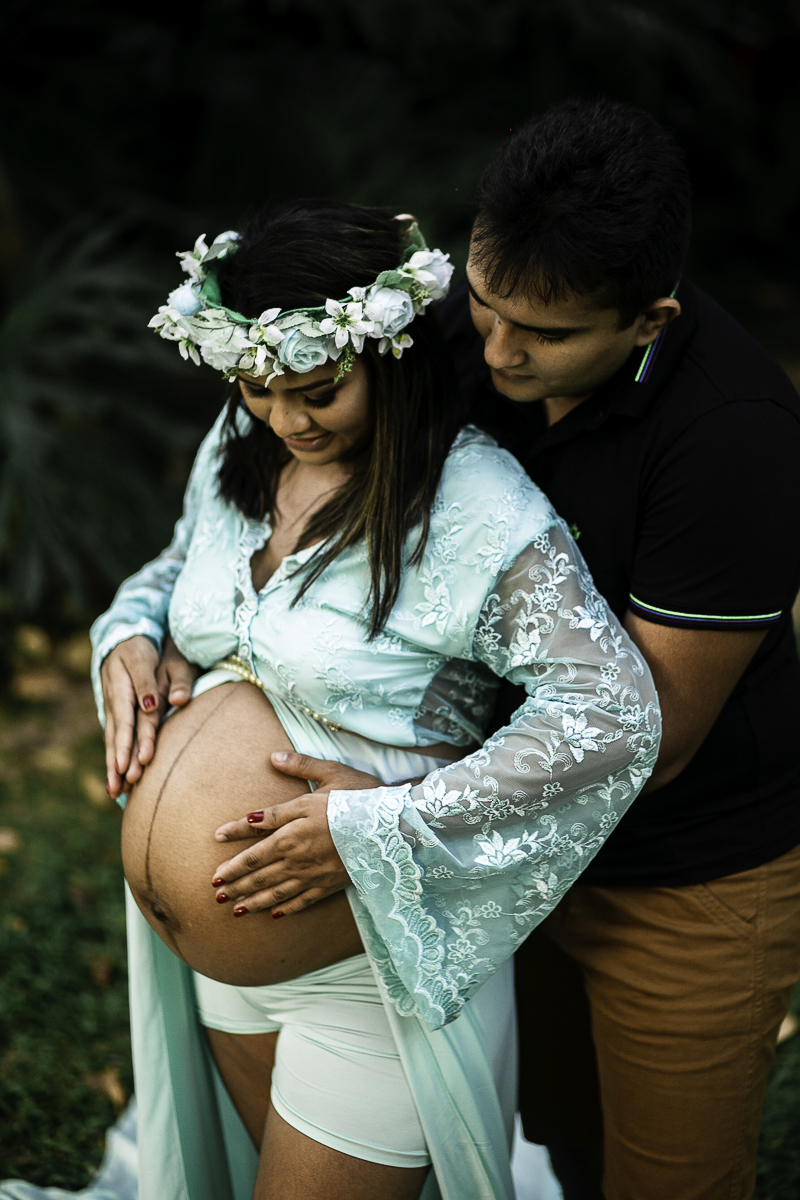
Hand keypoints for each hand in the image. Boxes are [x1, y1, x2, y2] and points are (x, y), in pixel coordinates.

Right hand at [101, 633, 197, 797]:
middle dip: (116, 765)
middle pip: (116, 738)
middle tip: (116, 789)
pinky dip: (115, 758)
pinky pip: (114, 740)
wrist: (123, 639)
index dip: (127, 745)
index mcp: (121, 690)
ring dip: (113, 767)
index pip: (125, 723)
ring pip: (112, 742)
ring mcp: (113, 710)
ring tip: (113, 792)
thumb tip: (153, 706)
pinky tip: (116, 778)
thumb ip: (148, 683)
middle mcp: (114, 704)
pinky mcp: (116, 715)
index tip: (128, 766)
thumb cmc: (139, 649)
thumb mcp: (143, 658)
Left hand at [211, 751, 380, 916]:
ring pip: (275, 890)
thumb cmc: (362, 796)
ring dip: (252, 900)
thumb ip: (300, 767)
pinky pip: (302, 901)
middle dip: (234, 881)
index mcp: (293, 828)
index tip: (215, 842)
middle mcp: (297, 854)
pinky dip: (286, 908)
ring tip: (234, 909)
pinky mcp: (330, 884)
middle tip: (214, 891)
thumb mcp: (331, 774)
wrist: (392, 826)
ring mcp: (313, 873)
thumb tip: (273, 756)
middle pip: (259, 871)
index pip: (254, 839)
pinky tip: (274, 914)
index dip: (233, 844)